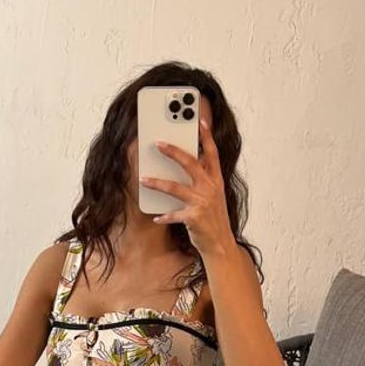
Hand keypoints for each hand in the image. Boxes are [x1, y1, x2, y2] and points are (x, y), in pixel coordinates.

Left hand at [139, 118, 233, 256]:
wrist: (220, 244)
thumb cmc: (213, 218)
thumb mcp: (213, 195)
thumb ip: (203, 179)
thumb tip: (185, 163)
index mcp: (216, 180)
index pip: (212, 153)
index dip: (206, 136)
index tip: (199, 121)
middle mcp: (211, 188)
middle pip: (190, 163)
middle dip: (173, 151)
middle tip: (158, 143)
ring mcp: (202, 202)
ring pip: (175, 187)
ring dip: (157, 183)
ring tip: (144, 179)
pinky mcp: (194, 218)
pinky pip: (173, 214)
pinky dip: (164, 215)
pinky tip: (156, 216)